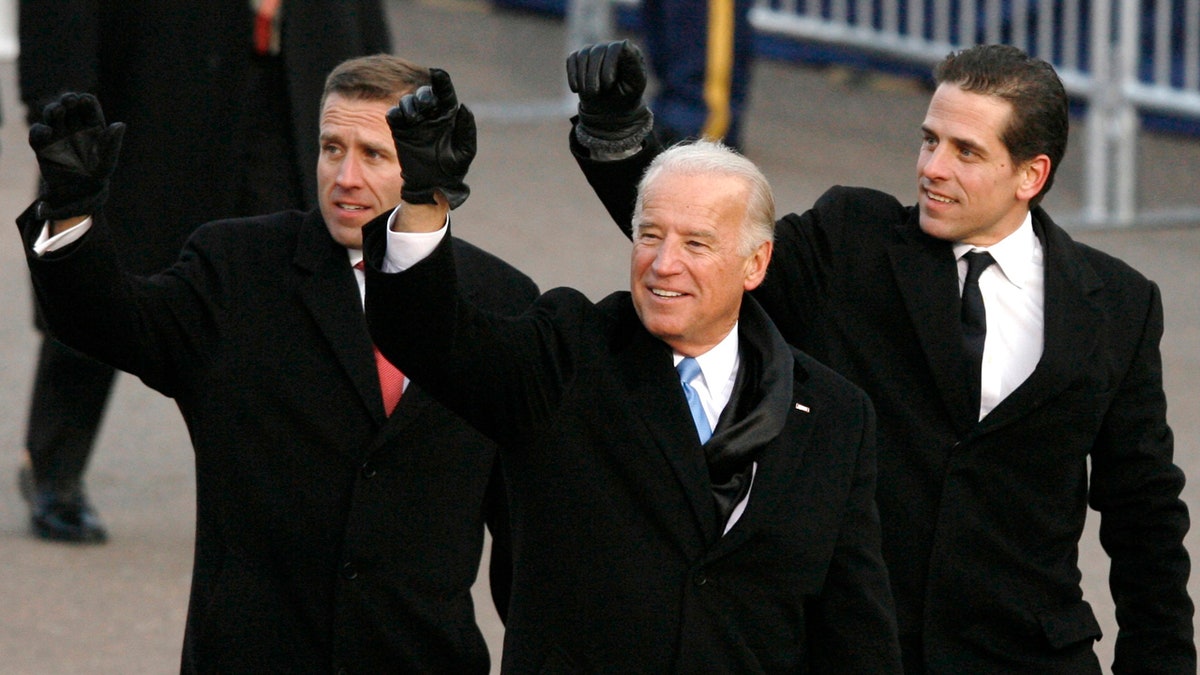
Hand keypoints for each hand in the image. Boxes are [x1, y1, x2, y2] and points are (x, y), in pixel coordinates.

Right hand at [28, 93, 124, 220]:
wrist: (78, 193)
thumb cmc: (97, 174)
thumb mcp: (107, 161)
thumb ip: (113, 143)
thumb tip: (120, 124)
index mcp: (92, 126)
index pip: (88, 105)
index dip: (85, 101)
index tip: (85, 100)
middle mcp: (73, 126)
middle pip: (68, 106)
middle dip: (68, 100)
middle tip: (70, 101)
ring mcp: (57, 134)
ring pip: (52, 115)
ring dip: (53, 109)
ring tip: (58, 111)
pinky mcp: (43, 145)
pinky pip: (37, 133)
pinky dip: (39, 130)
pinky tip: (47, 132)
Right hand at [386, 68, 475, 208]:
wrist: (431, 185)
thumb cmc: (451, 170)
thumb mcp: (464, 152)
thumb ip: (467, 130)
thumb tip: (464, 107)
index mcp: (448, 117)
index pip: (445, 93)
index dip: (441, 81)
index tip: (437, 73)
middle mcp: (430, 116)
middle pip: (425, 93)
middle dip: (424, 94)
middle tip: (427, 107)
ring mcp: (414, 122)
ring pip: (408, 101)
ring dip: (409, 104)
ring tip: (414, 118)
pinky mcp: (400, 130)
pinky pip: (393, 115)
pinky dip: (395, 113)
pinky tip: (401, 120)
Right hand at [566, 40, 652, 153]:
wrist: (611, 108)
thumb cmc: (626, 94)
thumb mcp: (635, 83)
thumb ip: (633, 62)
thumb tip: (626, 42)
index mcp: (627, 51)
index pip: (615, 49)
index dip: (608, 67)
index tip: (608, 84)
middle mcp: (609, 47)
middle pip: (596, 53)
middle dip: (593, 76)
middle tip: (595, 92)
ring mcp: (594, 51)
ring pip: (583, 56)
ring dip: (583, 78)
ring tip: (589, 93)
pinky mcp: (579, 57)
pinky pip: (572, 60)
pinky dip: (572, 75)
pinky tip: (576, 89)